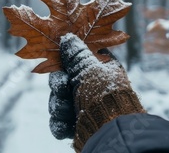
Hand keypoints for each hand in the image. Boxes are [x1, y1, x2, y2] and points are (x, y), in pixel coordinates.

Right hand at [48, 33, 144, 150]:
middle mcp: (93, 88)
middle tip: (62, 88)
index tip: (58, 62)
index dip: (65, 61)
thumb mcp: (89, 69)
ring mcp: (85, 108)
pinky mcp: (78, 126)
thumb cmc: (103, 95)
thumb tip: (68, 38)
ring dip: (58, 106)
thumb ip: (76, 54)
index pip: (78, 59)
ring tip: (66, 111)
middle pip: (63, 81)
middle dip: (59, 86)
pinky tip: (65, 124)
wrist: (110, 131)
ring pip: (59, 102)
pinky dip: (60, 123)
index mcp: (101, 70)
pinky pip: (60, 121)